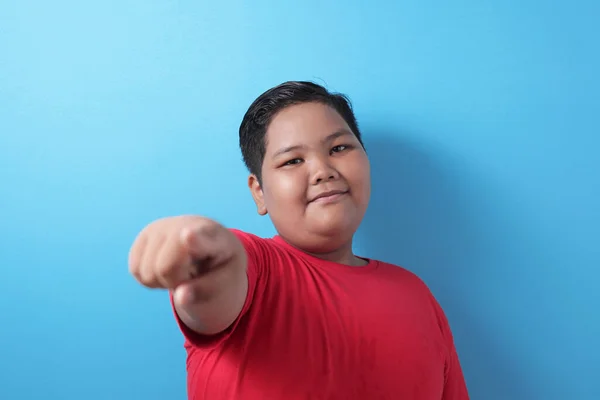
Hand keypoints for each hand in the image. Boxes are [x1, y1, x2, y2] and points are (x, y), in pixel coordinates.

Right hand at [128, 215, 242, 305]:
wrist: (211, 245)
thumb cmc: (219, 267)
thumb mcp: (223, 284)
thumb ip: (203, 292)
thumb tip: (180, 297)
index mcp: (214, 237)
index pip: (200, 237)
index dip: (193, 239)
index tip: (188, 235)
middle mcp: (185, 225)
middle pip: (165, 268)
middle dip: (175, 282)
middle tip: (191, 275)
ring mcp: (162, 227)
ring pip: (146, 272)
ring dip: (162, 281)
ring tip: (181, 270)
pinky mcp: (144, 235)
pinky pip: (135, 270)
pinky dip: (150, 279)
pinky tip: (167, 268)